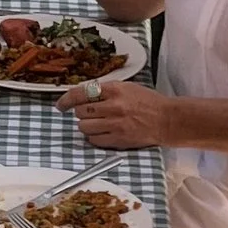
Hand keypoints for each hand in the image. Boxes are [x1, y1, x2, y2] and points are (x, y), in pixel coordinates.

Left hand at [56, 77, 183, 147]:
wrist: (167, 120)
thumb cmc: (148, 102)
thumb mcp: (127, 88)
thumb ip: (105, 90)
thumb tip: (83, 95)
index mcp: (115, 90)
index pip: (81, 93)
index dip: (66, 100)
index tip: (61, 105)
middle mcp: (113, 106)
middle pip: (80, 112)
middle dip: (81, 113)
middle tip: (90, 113)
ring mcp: (115, 125)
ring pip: (84, 127)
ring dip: (86, 125)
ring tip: (97, 123)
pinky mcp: (118, 140)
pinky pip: (93, 140)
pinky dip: (94, 137)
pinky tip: (102, 132)